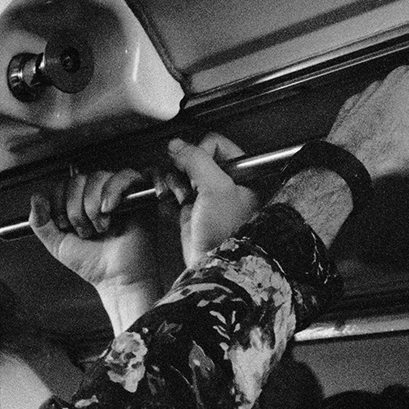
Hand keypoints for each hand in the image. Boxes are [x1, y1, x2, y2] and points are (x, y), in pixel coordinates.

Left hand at [29, 167, 172, 294]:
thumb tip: (36, 198)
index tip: (65, 226)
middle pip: (79, 180)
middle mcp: (98, 196)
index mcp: (79, 204)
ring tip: (99, 227)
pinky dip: (112, 191)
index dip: (60, 203)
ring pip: (98, 177)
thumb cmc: (92, 263)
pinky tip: (108, 210)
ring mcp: (117, 194)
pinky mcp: (138, 195)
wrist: (116, 278)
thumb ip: (40, 223)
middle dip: (75, 209)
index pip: (63, 185)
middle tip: (84, 231)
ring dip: (92, 205)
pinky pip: (125, 176)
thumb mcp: (57, 243)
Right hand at [158, 133, 260, 266]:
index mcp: (241, 171)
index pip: (215, 144)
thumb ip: (197, 160)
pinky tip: (171, 205)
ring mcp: (206, 195)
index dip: (200, 153)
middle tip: (187, 186)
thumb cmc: (226, 233)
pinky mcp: (191, 209)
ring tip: (180, 198)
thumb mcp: (216, 189)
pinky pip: (173, 192)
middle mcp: (224, 181)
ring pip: (180, 174)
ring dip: (173, 184)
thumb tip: (177, 145)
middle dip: (183, 170)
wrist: (214, 264)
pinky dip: (167, 197)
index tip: (194, 168)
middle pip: (194, 157)